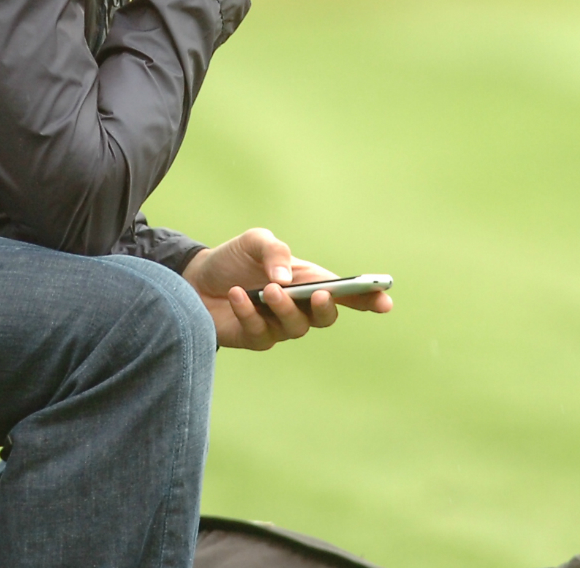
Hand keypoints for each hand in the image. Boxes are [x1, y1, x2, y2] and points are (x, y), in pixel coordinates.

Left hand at [181, 227, 392, 350]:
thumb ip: (274, 250)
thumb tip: (286, 277)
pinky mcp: (255, 338)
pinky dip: (249, 313)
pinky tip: (237, 296)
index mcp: (309, 280)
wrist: (194, 280)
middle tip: (318, 294)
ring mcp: (278, 326)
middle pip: (326, 317)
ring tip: (267, 290)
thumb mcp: (254, 242)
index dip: (369, 299)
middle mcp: (299, 307)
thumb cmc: (233, 260)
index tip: (385, 300)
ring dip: (284, 308)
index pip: (346, 294)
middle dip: (326, 308)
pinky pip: (260, 333)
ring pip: (295, 327)